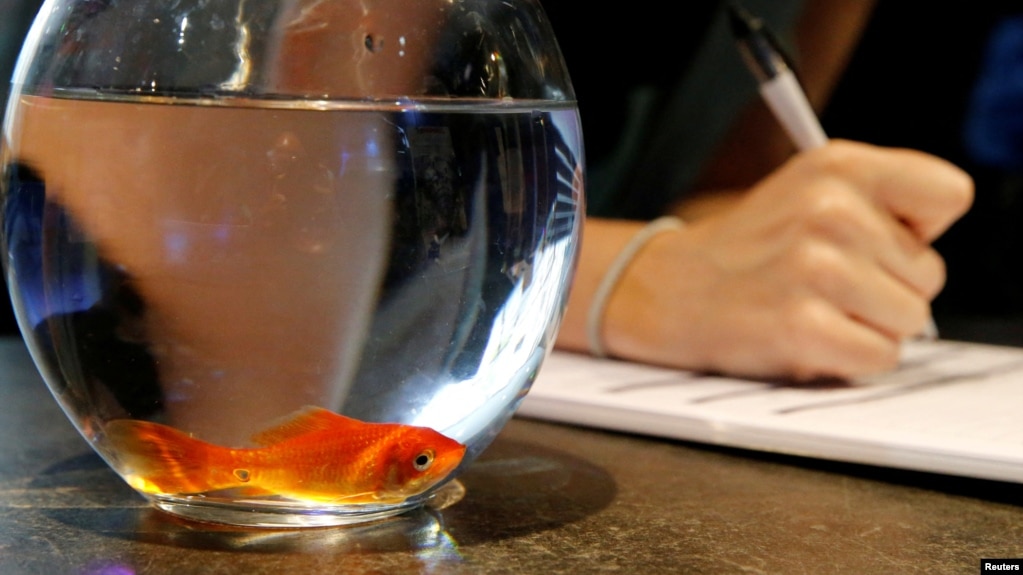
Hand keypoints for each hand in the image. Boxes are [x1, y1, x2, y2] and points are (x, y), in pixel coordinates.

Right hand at [592, 140, 973, 379]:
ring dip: (868, 326)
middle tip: (825, 283)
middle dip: (887, 287)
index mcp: (839, 165)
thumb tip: (932, 250)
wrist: (668, 290)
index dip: (919, 229)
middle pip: (931, 272)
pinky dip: (848, 359)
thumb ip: (884, 202)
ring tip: (814, 308)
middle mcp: (831, 208)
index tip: (878, 239)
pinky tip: (807, 337)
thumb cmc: (750, 248)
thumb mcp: (812, 189)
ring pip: (910, 319)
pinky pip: (878, 357)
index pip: (949, 193)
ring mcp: (816, 268)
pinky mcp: (802, 326)